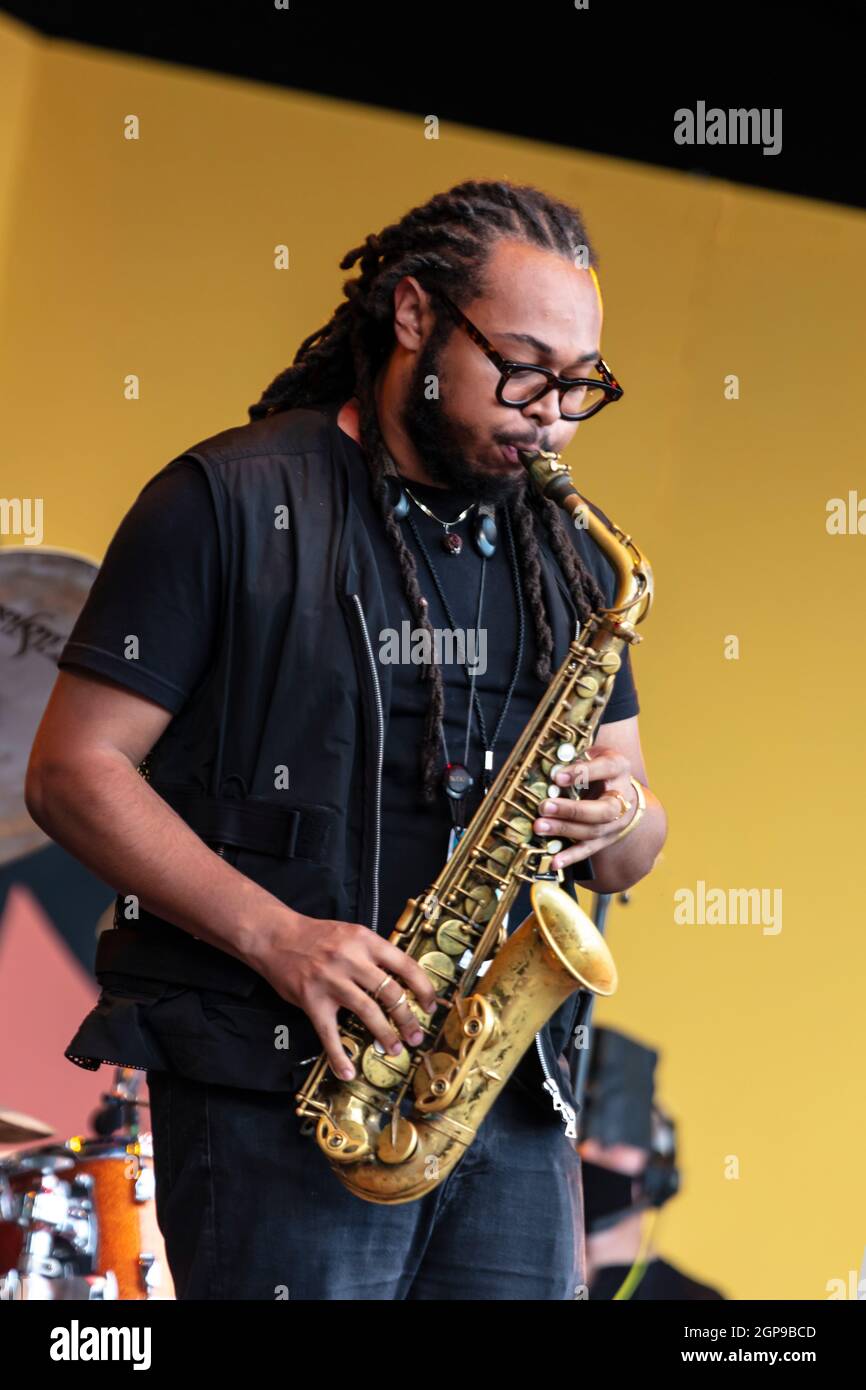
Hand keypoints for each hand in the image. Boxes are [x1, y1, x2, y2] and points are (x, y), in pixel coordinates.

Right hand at [244, 908, 438, 1080]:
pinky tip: (347, 1070)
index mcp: (365, 940)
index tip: (430, 1006)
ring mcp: (331, 980)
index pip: (406, 965)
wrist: (276, 936)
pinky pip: (329, 1033)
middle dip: (408, 1019)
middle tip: (416, 1035)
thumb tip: (402, 979)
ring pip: (368, 1012)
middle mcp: (351, 959)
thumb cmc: (316, 936)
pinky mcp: (312, 1000)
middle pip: (391, 993)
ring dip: (386, 1035)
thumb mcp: (351, 934)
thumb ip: (374, 953)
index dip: (423, 988)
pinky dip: (338, 1055)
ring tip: (394, 1049)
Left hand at [532, 745, 635, 870]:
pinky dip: (571, 857)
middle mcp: (622, 798)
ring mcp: (616, 822)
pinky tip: (554, 861)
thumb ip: (574, 757)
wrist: (623, 792)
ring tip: (539, 826)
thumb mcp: (593, 754)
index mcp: (619, 769)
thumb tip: (549, 766)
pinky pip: (588, 850)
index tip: (558, 776)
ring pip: (592, 831)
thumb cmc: (599, 768)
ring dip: (564, 830)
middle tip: (544, 806)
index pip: (605, 769)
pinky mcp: (605, 839)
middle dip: (572, 810)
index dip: (582, 773)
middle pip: (603, 810)